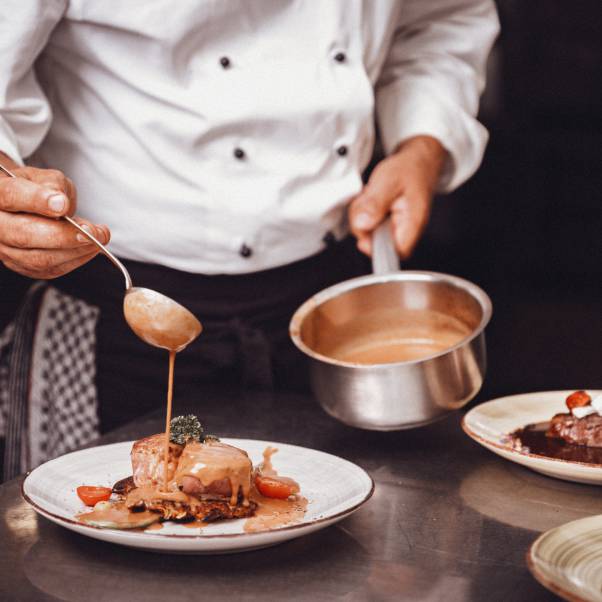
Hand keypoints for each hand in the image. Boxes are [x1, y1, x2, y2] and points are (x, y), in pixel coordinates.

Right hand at [0, 156, 109, 278]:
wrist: (23, 207)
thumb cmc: (34, 189)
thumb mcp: (43, 177)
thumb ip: (52, 184)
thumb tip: (60, 202)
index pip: (12, 196)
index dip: (37, 200)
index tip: (62, 204)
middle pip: (24, 235)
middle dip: (63, 235)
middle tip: (91, 231)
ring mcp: (6, 249)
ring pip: (38, 258)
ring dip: (74, 251)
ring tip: (99, 238)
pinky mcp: (22, 266)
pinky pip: (49, 270)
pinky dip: (75, 260)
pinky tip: (90, 248)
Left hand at [349, 135, 446, 257]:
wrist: (418, 158)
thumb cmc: (410, 168)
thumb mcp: (389, 180)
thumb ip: (376, 203)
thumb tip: (362, 225)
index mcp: (413, 222)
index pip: (397, 251)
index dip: (377, 247)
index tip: (364, 230)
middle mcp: (406, 228)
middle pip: (378, 243)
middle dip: (364, 224)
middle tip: (367, 201)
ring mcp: (395, 226)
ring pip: (370, 233)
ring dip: (362, 215)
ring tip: (371, 195)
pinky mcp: (386, 222)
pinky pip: (368, 224)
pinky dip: (364, 212)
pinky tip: (371, 199)